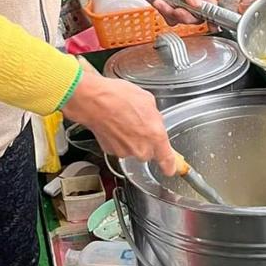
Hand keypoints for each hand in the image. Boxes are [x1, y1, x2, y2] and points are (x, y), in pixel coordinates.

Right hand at [62, 70, 176, 175]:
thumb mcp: (147, 100)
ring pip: (132, 149)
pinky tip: (114, 123)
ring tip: (123, 119)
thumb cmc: (118, 97)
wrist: (93, 101)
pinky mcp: (110, 151)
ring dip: (130, 138)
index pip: (167, 160)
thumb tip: (152, 120)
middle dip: (145, 142)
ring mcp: (125, 151)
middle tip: (139, 124)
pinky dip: (117, 138)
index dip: (170, 166)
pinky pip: (119, 147)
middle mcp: (141, 148)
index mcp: (156, 136)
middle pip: (148, 153)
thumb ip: (154, 117)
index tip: (172, 168)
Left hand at [114, 0, 213, 24]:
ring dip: (172, 12)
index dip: (211, 15)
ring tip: (163, 2)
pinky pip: (172, 19)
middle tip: (177, 9)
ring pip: (184, 18)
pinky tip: (160, 3)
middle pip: (197, 15)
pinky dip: (165, 13)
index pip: (210, 3)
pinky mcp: (170, 8)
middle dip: (185, 14)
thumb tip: (198, 3)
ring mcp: (180, 2)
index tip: (211, 25)